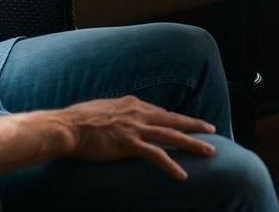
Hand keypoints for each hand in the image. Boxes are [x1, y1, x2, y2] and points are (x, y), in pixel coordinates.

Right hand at [59, 96, 216, 180]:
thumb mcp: (102, 109)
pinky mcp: (129, 144)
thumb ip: (116, 113)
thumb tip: (119, 117)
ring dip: (192, 144)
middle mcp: (138, 112)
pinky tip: (182, 175)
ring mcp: (135, 128)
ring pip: (171, 135)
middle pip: (173, 119)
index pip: (160, 112)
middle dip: (194, 125)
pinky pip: (156, 155)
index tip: (189, 122)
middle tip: (212, 129)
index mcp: (131, 104)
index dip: (176, 118)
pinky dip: (171, 165)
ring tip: (209, 152)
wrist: (66, 127)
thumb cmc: (78, 120)